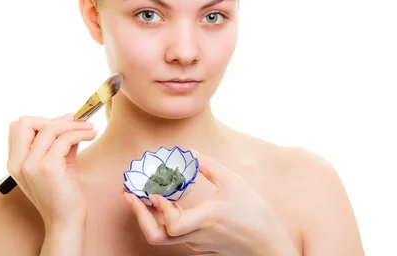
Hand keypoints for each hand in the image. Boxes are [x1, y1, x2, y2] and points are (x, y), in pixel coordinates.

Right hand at [6, 114, 97, 228]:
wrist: (65, 222)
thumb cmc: (62, 194)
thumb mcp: (55, 164)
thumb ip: (58, 143)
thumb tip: (71, 120)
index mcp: (15, 162)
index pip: (17, 127)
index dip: (41, 121)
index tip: (63, 123)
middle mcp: (18, 163)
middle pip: (25, 122)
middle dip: (52, 118)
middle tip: (75, 122)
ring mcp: (31, 165)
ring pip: (50, 128)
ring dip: (74, 124)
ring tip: (90, 127)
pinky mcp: (48, 167)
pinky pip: (65, 138)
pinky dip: (81, 132)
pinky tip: (92, 134)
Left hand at [123, 150, 297, 255]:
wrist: (267, 245)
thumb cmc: (254, 214)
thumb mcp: (234, 184)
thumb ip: (209, 167)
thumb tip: (189, 152)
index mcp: (206, 220)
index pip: (172, 225)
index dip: (159, 210)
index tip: (153, 193)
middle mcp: (196, 235)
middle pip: (157, 236)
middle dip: (139, 216)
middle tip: (129, 196)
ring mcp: (196, 242)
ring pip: (164, 234)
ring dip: (150, 215)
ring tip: (144, 194)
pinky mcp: (199, 244)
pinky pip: (175, 233)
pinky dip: (165, 217)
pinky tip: (168, 202)